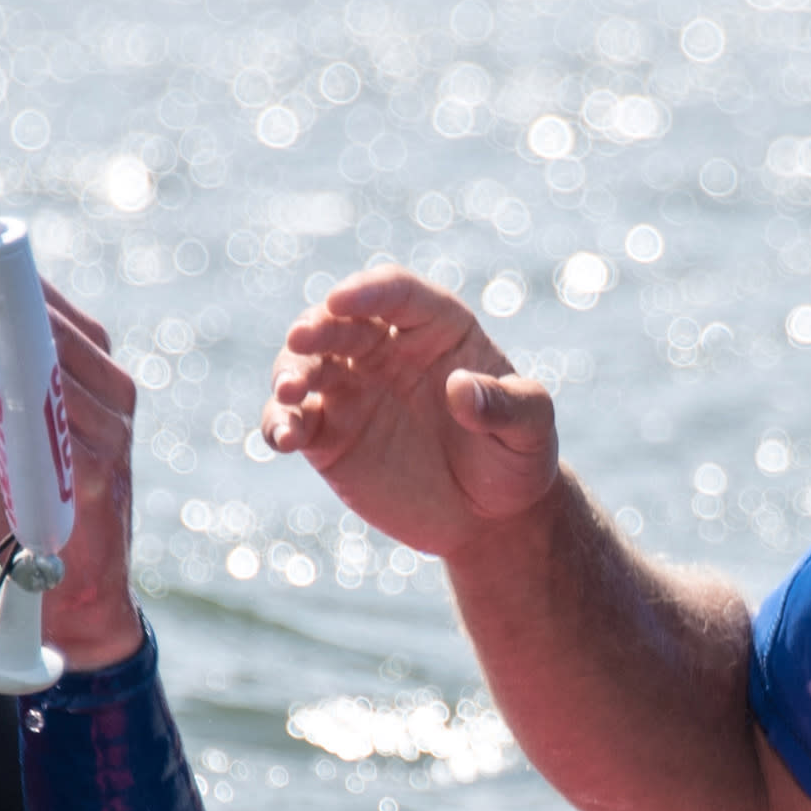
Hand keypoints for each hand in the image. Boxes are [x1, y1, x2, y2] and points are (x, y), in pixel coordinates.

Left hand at [0, 246, 146, 667]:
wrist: (72, 586)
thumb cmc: (32, 490)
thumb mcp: (2, 406)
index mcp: (92, 359)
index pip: (32, 296)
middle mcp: (110, 386)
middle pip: (29, 323)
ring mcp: (107, 429)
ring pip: (24, 367)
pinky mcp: (93, 471)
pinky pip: (27, 425)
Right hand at [258, 268, 561, 559]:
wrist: (491, 519)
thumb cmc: (517, 459)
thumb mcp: (531, 429)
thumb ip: (506, 406)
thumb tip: (462, 390)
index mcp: (436, 328)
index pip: (396, 293)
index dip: (367, 291)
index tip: (343, 302)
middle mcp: (386, 350)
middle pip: (340, 322)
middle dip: (317, 326)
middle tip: (303, 339)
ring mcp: (352, 391)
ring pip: (305, 366)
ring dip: (290, 373)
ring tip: (292, 395)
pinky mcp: (329, 436)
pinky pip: (294, 421)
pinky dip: (279, 424)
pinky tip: (283, 437)